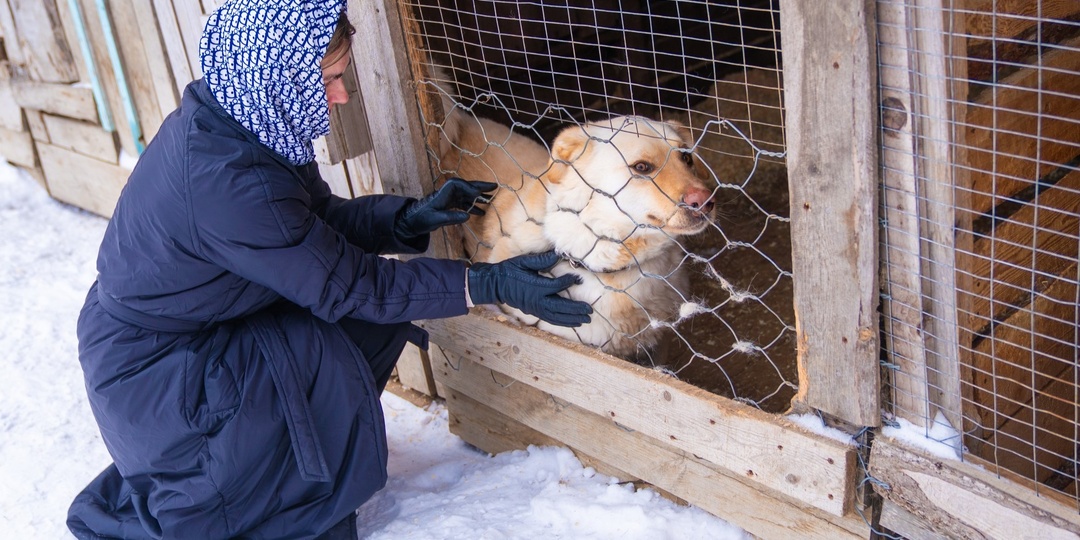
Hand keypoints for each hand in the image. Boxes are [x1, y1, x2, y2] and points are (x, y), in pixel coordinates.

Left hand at [394, 178, 497, 238]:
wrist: (412, 222)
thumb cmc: (421, 219)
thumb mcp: (435, 220)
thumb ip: (451, 217)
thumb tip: (467, 215)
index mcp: (444, 191)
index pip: (459, 184)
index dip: (470, 188)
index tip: (478, 194)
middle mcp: (448, 192)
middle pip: (467, 186)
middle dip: (480, 187)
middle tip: (495, 186)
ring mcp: (450, 198)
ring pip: (467, 195)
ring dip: (479, 197)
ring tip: (491, 200)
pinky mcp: (450, 205)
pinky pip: (464, 203)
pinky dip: (473, 207)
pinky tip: (482, 212)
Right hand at [467, 251, 592, 327]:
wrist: (496, 285)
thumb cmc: (510, 271)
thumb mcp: (524, 262)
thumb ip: (541, 260)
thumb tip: (557, 255)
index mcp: (535, 286)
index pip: (556, 286)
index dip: (569, 281)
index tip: (578, 278)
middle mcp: (537, 300)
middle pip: (560, 306)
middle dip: (576, 309)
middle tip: (590, 310)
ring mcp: (536, 308)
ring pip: (557, 316)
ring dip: (572, 318)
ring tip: (586, 319)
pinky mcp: (534, 312)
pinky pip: (551, 319)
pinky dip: (563, 322)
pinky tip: (574, 323)